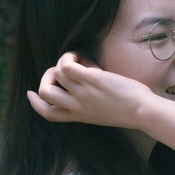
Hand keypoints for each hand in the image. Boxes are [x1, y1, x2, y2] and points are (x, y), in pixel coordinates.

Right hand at [27, 52, 153, 128]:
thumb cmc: (131, 111)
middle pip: (44, 93)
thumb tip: (86, 85)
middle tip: (61, 70)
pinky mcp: (90, 80)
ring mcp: (82, 93)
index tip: (31, 93)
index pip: (48, 113)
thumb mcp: (103, 115)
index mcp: (79, 116)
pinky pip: (66, 65)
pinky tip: (83, 59)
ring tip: (84, 62)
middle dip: (46, 77)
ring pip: (56, 74)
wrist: (142, 111)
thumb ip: (89, 106)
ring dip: (65, 62)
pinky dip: (70, 57)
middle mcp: (76, 106)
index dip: (35, 103)